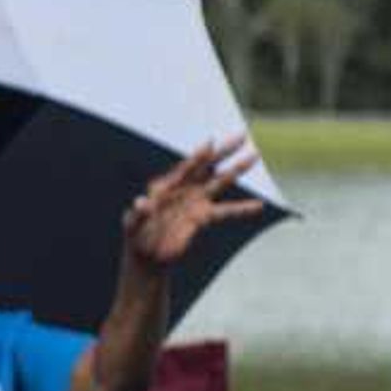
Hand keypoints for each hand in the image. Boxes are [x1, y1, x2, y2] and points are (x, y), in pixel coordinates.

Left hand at [123, 135, 268, 270]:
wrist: (147, 254)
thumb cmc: (136, 235)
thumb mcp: (132, 224)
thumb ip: (137, 213)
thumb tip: (141, 202)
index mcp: (166, 186)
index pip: (185, 167)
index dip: (198, 156)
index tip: (210, 142)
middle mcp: (183, 189)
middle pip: (207, 166)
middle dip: (224, 151)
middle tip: (242, 136)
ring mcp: (195, 201)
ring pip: (220, 182)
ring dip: (237, 169)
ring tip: (255, 155)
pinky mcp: (203, 218)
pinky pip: (226, 211)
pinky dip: (242, 209)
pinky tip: (258, 205)